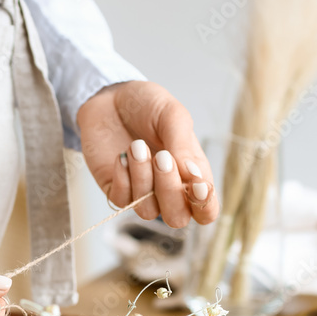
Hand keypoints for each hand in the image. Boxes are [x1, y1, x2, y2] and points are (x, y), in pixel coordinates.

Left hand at [77, 80, 218, 227]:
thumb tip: (194, 175)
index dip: (205, 205)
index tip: (197, 183)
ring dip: (143, 178)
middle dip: (169, 190)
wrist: (110, 97)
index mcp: (192, 175)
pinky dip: (123, 178)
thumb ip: (183, 145)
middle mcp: (169, 190)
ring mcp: (142, 193)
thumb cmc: (148, 106)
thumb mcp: (172, 116)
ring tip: (136, 145)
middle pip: (177, 218)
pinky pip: (122, 201)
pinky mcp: (116, 191)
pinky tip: (121, 155)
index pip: (206, 210)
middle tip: (161, 156)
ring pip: (148, 211)